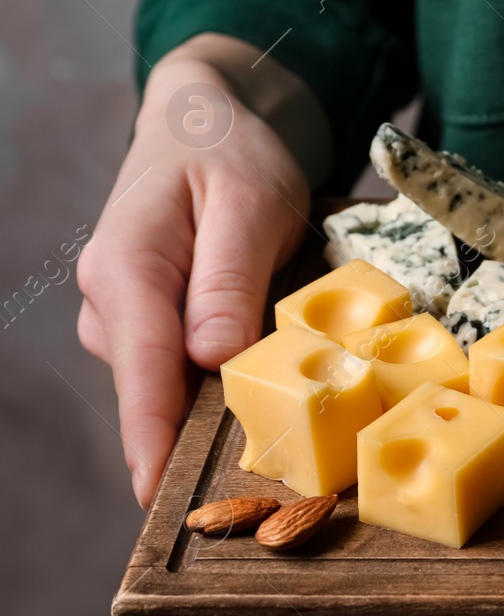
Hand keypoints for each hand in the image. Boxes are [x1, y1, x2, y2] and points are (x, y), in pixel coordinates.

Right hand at [78, 35, 327, 506]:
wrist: (206, 120)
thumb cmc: (232, 153)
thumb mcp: (250, 203)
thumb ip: (228, 279)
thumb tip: (209, 357)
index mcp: (127, 268)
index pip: (141, 369)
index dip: (152, 439)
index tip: (162, 494)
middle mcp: (110, 299)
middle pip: (154, 388)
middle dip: (197, 433)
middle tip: (267, 475)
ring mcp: (123, 313)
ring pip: (167, 381)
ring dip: (213, 404)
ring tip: (281, 418)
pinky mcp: (147, 321)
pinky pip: (177, 366)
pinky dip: (214, 380)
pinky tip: (258, 381)